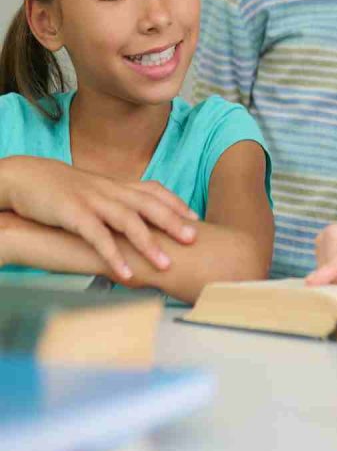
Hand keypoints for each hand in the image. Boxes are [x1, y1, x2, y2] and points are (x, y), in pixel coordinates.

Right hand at [0, 156, 197, 280]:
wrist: (25, 177)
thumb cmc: (62, 189)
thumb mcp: (95, 192)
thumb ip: (116, 202)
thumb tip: (135, 218)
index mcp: (117, 185)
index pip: (154, 191)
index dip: (175, 204)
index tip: (195, 218)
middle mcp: (111, 191)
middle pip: (149, 205)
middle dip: (173, 222)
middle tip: (194, 239)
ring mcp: (93, 202)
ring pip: (128, 221)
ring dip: (149, 244)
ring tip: (166, 265)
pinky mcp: (73, 215)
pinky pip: (97, 237)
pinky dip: (113, 255)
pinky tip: (124, 274)